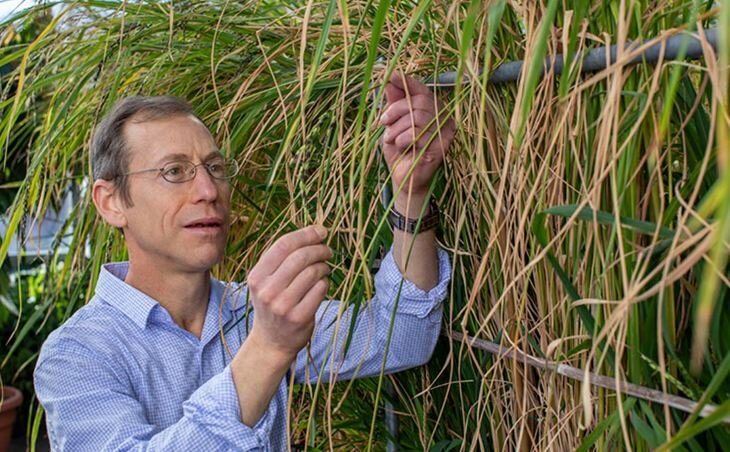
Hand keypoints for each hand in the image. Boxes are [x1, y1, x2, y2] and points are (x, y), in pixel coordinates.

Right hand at [246, 225, 331, 361]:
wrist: (271, 341)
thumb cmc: (274, 303)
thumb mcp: (267, 281)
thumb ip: (282, 258)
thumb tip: (314, 232)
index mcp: (257, 276)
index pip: (283, 245)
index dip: (306, 234)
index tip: (321, 231)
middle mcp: (267, 290)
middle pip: (300, 257)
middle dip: (319, 249)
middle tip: (327, 251)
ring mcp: (283, 305)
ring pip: (312, 272)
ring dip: (323, 267)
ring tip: (324, 269)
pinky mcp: (299, 317)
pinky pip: (320, 289)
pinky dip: (325, 283)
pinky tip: (321, 285)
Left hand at [379, 73, 454, 196]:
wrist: (402, 178)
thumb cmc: (399, 150)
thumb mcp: (392, 122)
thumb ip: (394, 101)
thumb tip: (390, 76)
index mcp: (432, 109)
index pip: (422, 89)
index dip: (407, 82)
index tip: (390, 75)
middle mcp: (443, 118)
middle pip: (419, 101)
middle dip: (395, 110)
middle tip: (383, 122)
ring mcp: (445, 132)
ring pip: (418, 117)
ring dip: (397, 128)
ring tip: (392, 139)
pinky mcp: (442, 146)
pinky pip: (418, 134)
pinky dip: (403, 139)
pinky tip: (402, 148)